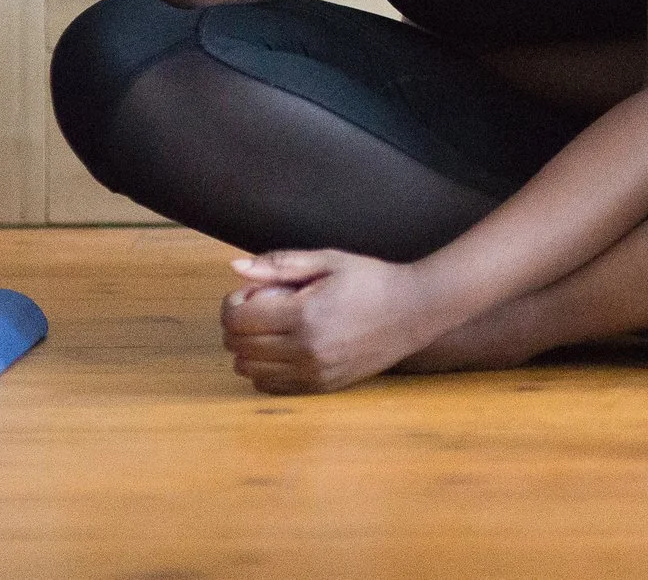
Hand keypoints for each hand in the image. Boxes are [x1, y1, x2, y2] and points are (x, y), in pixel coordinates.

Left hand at [219, 249, 450, 393]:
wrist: (415, 310)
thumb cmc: (372, 280)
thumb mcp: (328, 261)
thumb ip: (280, 265)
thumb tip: (235, 268)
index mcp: (304, 315)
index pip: (237, 319)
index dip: (232, 303)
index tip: (248, 293)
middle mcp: (305, 349)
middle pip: (238, 347)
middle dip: (238, 325)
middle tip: (259, 307)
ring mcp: (314, 372)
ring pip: (250, 371)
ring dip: (249, 349)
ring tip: (271, 329)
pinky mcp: (322, 386)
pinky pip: (271, 386)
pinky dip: (265, 369)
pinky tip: (282, 349)